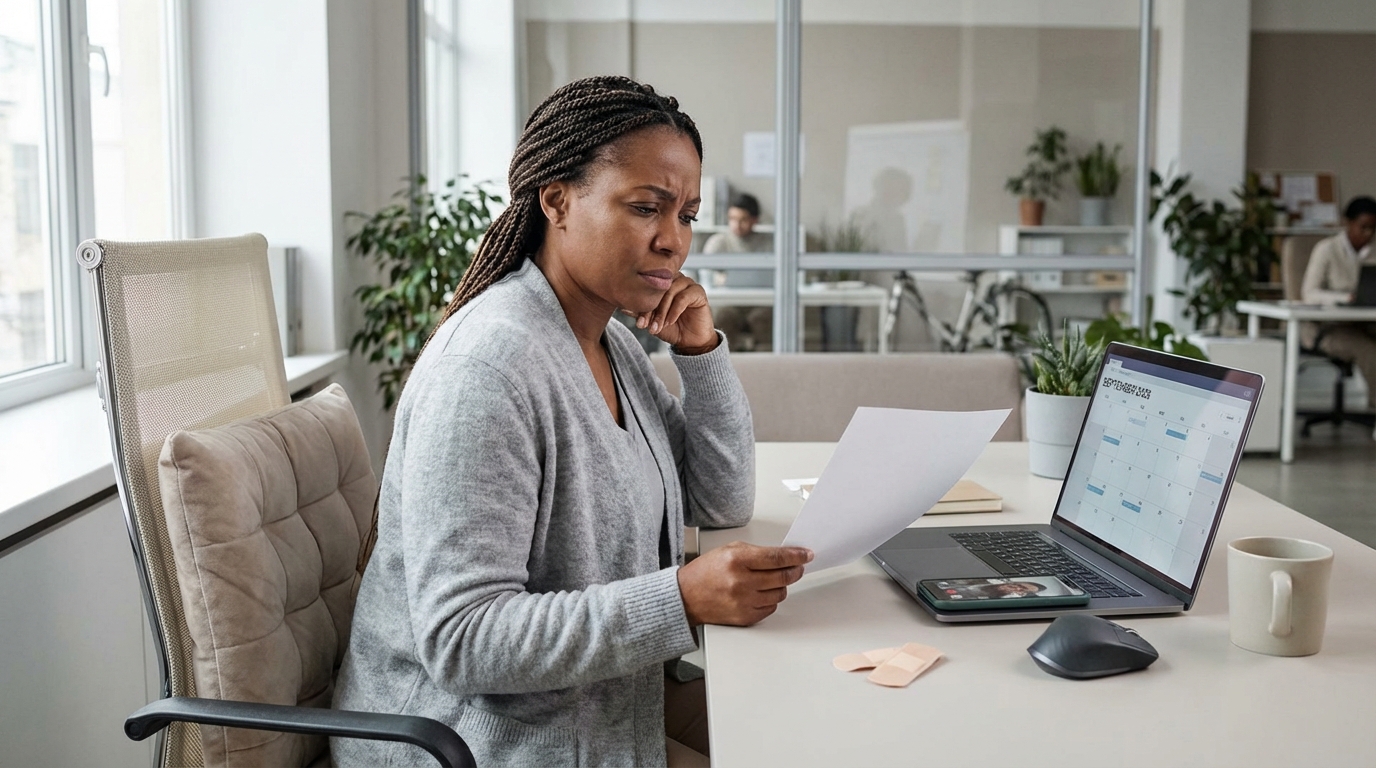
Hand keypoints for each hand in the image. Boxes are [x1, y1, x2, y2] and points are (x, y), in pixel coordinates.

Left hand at [633, 272, 716, 351]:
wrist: (690, 340)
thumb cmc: (671, 328)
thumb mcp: (652, 321)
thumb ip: (639, 313)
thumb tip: (622, 307)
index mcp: (662, 281)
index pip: (648, 288)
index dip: (642, 306)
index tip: (639, 324)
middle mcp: (674, 278)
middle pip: (658, 288)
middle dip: (651, 309)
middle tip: (646, 325)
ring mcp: (687, 283)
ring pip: (670, 291)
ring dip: (662, 311)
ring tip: (659, 325)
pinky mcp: (698, 291)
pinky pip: (683, 297)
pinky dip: (675, 311)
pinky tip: (670, 322)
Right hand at [676, 541, 813, 625]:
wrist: (686, 597)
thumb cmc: (706, 572)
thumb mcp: (729, 550)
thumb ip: (757, 552)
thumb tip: (784, 556)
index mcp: (737, 560)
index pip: (776, 558)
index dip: (796, 556)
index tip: (806, 555)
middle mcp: (741, 582)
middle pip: (783, 577)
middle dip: (795, 570)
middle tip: (798, 567)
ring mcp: (743, 602)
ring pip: (780, 594)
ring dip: (782, 585)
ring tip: (773, 579)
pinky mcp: (745, 617)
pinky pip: (771, 608)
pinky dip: (771, 600)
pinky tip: (762, 592)